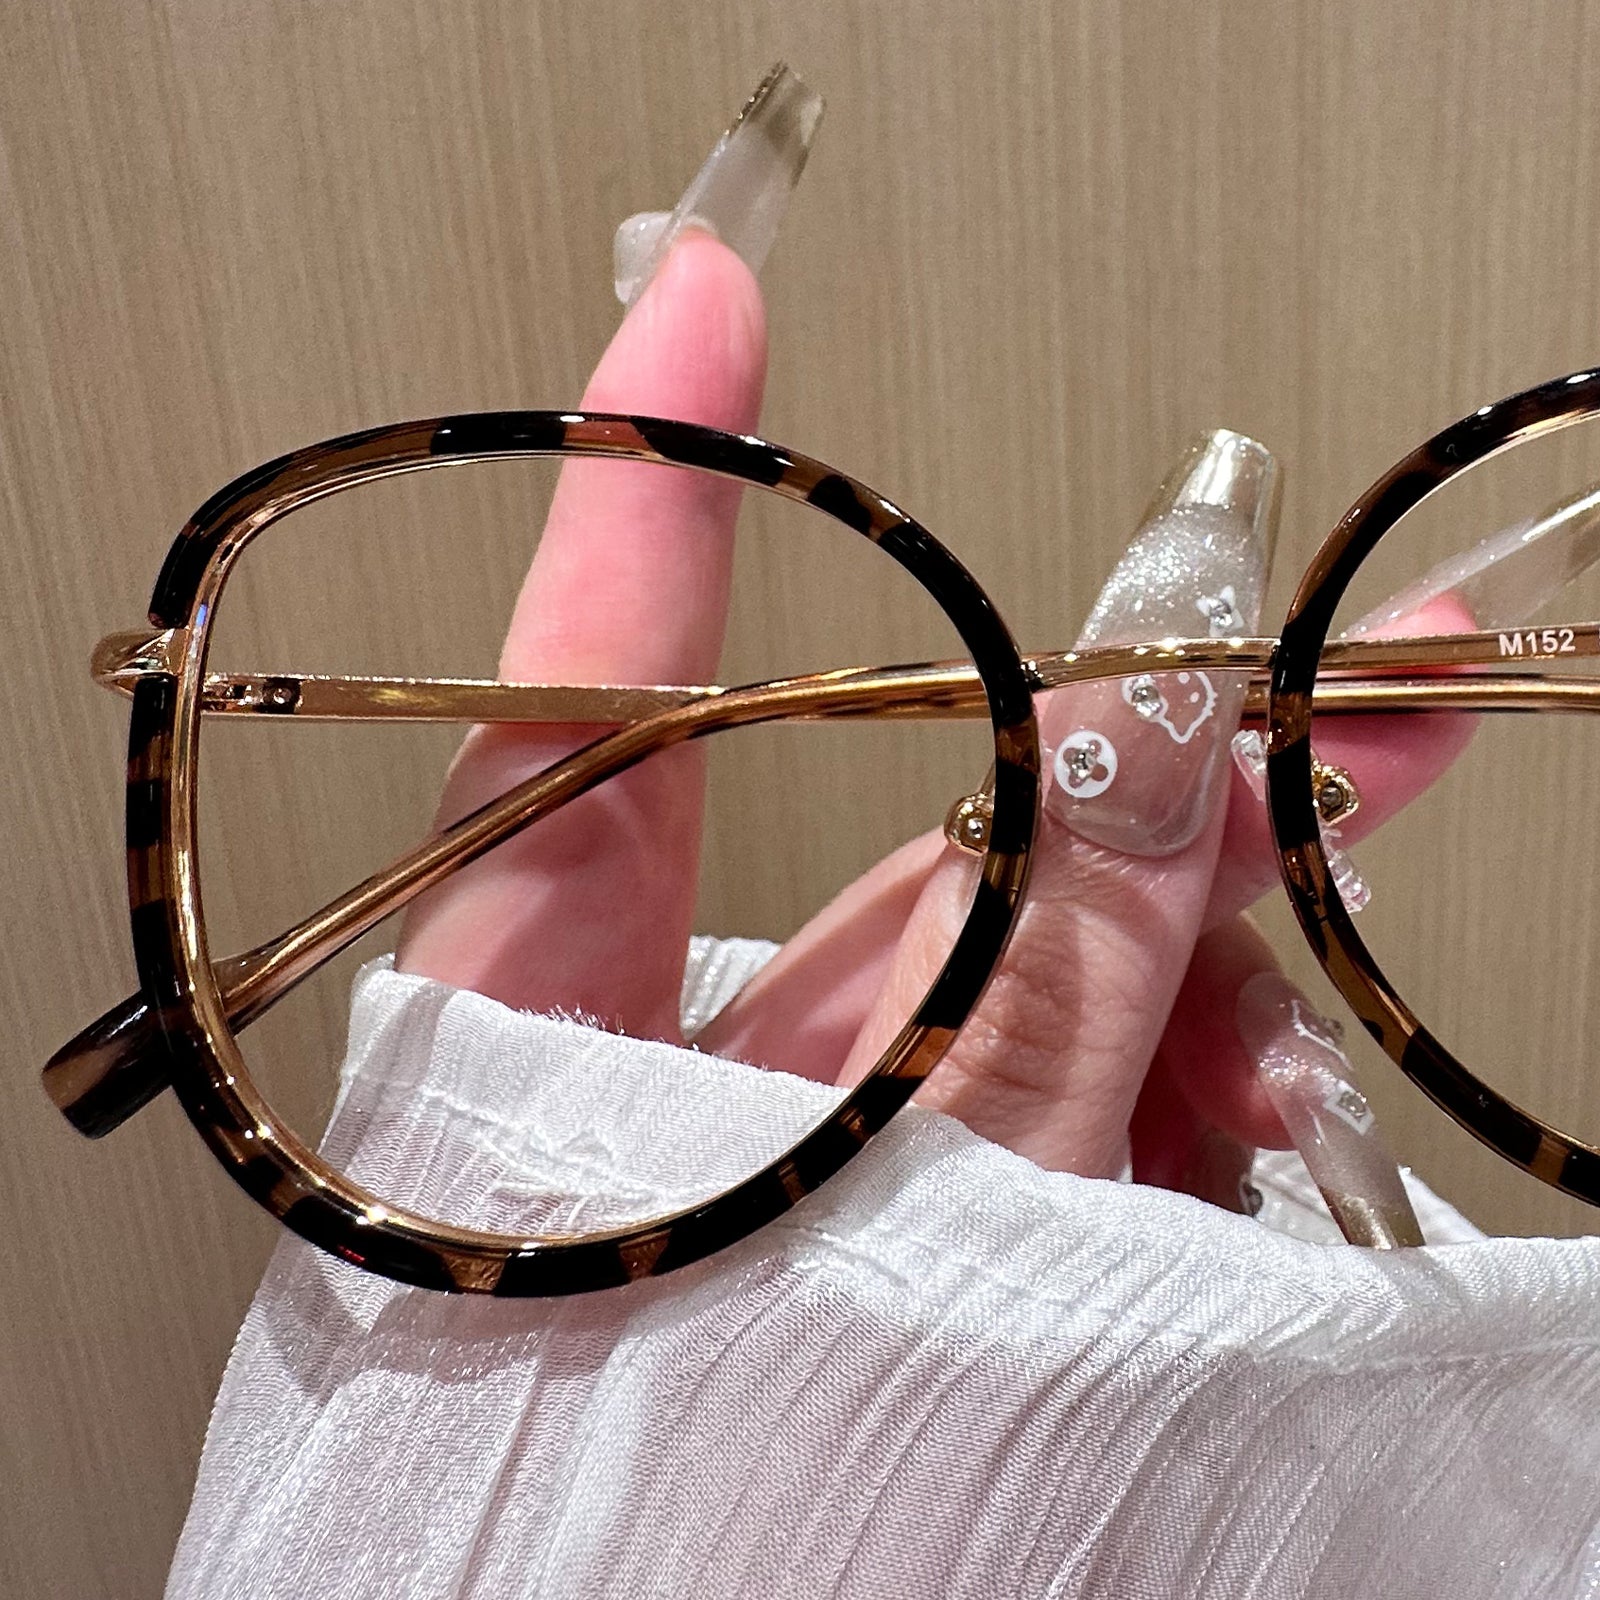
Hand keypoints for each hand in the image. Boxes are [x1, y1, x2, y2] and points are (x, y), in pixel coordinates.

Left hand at [396, 232, 1466, 1205]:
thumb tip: (1156, 731)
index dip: (656, 494)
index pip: (589, 718)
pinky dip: (1150, 1109)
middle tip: (1336, 700)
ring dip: (1186, 999)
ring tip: (1278, 1074)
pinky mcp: (891, 1220)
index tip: (700, 302)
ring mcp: (796, 1149)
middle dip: (1149, 785)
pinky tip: (1228, 1150)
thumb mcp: (922, 1221)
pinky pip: (1039, 1102)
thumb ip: (1039, 990)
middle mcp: (673, 1076)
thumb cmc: (760, 1497)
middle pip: (921, 859)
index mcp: (565, 1051)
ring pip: (1020, 987)